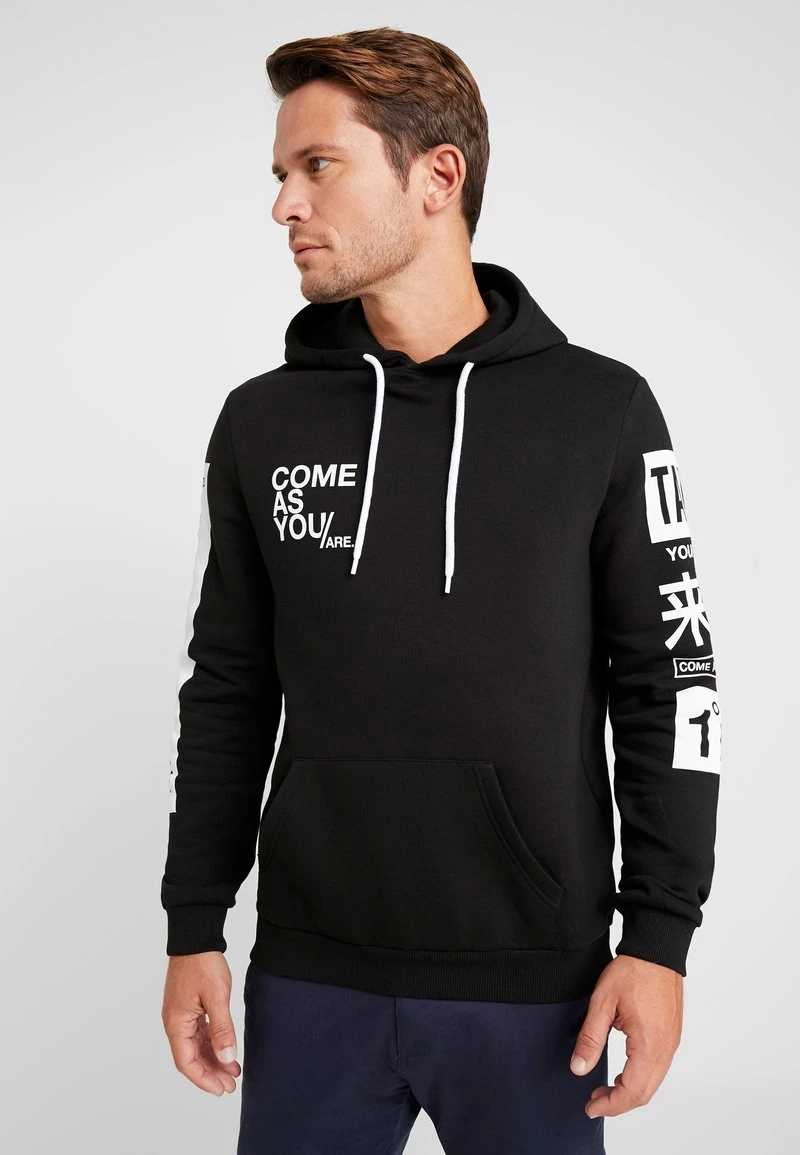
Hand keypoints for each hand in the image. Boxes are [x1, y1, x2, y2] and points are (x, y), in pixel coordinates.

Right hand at [162, 951, 241, 1095]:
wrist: (196, 936)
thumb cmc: (202, 963)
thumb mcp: (216, 997)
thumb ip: (222, 1029)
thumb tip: (227, 1057)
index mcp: (176, 1023)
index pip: (186, 1062)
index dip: (203, 1079)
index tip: (221, 1089)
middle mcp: (175, 1022)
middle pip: (191, 1057)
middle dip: (210, 1073)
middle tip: (231, 1085)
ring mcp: (181, 1014)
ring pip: (196, 1046)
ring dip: (213, 1059)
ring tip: (232, 1070)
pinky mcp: (189, 1006)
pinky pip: (199, 1033)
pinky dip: (212, 1043)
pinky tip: (226, 1048)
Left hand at [569, 954, 682, 1117]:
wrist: (656, 949)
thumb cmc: (633, 971)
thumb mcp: (602, 1003)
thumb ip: (591, 1038)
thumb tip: (579, 1068)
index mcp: (649, 1044)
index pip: (632, 1091)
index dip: (611, 1105)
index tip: (591, 1107)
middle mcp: (665, 1048)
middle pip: (645, 1093)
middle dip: (619, 1103)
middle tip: (594, 1101)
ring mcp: (672, 1043)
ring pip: (653, 1083)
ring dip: (630, 1092)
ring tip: (605, 1089)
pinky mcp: (672, 1035)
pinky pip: (658, 1068)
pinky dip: (640, 1078)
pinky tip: (623, 1073)